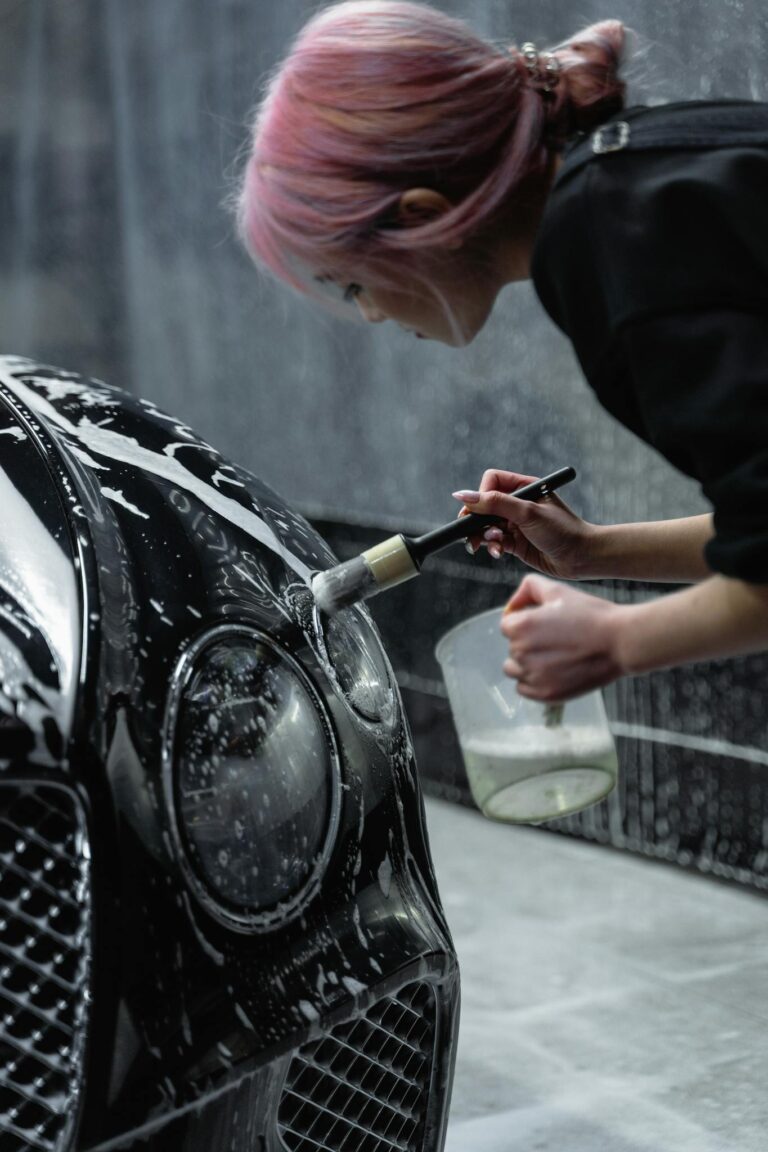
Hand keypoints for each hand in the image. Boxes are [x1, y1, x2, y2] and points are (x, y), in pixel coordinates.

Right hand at [452, 468, 597, 578]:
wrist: (582, 558)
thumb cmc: (562, 530)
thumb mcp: (527, 513)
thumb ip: (495, 503)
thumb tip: (463, 496)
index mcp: (525, 487)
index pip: (492, 481)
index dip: (481, 494)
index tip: (477, 510)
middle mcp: (519, 503)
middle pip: (484, 505)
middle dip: (476, 520)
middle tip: (470, 533)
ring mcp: (516, 523)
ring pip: (487, 526)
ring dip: (484, 536)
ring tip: (495, 544)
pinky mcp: (515, 542)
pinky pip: (495, 542)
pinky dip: (493, 547)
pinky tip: (499, 553)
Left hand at [500, 574, 626, 700]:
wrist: (620, 642)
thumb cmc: (590, 615)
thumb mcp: (558, 590)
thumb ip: (529, 588)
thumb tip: (512, 606)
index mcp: (520, 627)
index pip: (507, 626)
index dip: (526, 622)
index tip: (547, 625)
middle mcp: (521, 652)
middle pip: (512, 647)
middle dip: (529, 642)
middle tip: (557, 639)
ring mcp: (533, 676)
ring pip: (514, 670)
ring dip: (527, 663)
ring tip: (553, 657)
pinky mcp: (545, 694)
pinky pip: (524, 689)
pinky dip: (534, 682)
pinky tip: (553, 672)